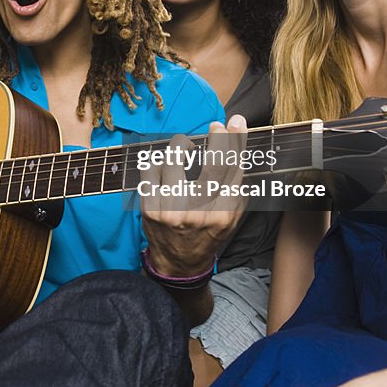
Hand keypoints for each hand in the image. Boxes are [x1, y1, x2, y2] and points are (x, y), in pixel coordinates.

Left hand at [141, 115, 247, 275]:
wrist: (179, 264)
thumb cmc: (207, 234)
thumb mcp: (231, 217)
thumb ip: (236, 186)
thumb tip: (236, 146)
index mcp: (223, 214)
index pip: (233, 170)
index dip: (235, 141)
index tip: (235, 122)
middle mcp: (199, 212)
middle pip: (213, 164)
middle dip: (218, 139)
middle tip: (216, 126)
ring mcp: (172, 209)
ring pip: (174, 160)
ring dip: (180, 146)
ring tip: (184, 148)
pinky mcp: (150, 208)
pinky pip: (150, 169)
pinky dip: (157, 160)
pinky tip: (163, 164)